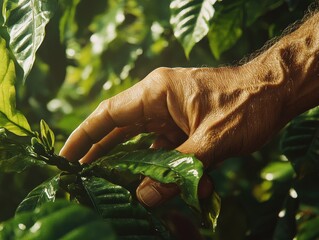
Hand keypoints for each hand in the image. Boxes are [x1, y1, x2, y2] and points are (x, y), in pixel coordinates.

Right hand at [60, 63, 289, 206]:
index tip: (66, 155)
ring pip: (143, 141)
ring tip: (120, 186)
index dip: (85, 136)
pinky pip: (165, 147)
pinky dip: (164, 166)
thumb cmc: (247, 104)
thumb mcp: (211, 141)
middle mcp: (159, 100)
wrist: (276, 91)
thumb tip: (144, 198)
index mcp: (157, 93)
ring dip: (136, 165)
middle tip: (84, 175)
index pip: (109, 114)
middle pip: (121, 129)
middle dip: (103, 153)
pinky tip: (168, 185)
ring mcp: (172, 113)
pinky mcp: (185, 124)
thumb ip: (177, 171)